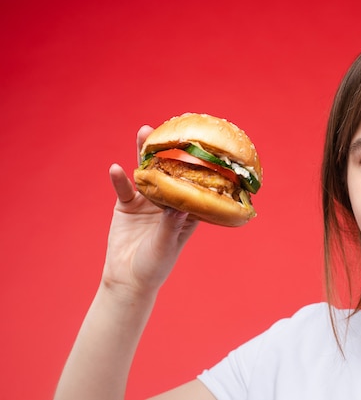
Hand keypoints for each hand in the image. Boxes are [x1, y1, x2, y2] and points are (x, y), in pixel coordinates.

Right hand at [102, 125, 198, 297]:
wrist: (128, 279)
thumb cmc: (156, 265)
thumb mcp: (166, 245)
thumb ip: (171, 224)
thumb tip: (180, 205)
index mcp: (187, 210)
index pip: (194, 183)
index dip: (196, 164)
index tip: (197, 144)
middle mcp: (169, 201)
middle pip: (169, 171)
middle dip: (168, 151)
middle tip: (166, 129)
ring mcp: (148, 201)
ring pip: (147, 173)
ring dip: (144, 153)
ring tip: (143, 133)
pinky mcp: (127, 205)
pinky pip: (124, 188)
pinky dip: (120, 178)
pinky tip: (116, 168)